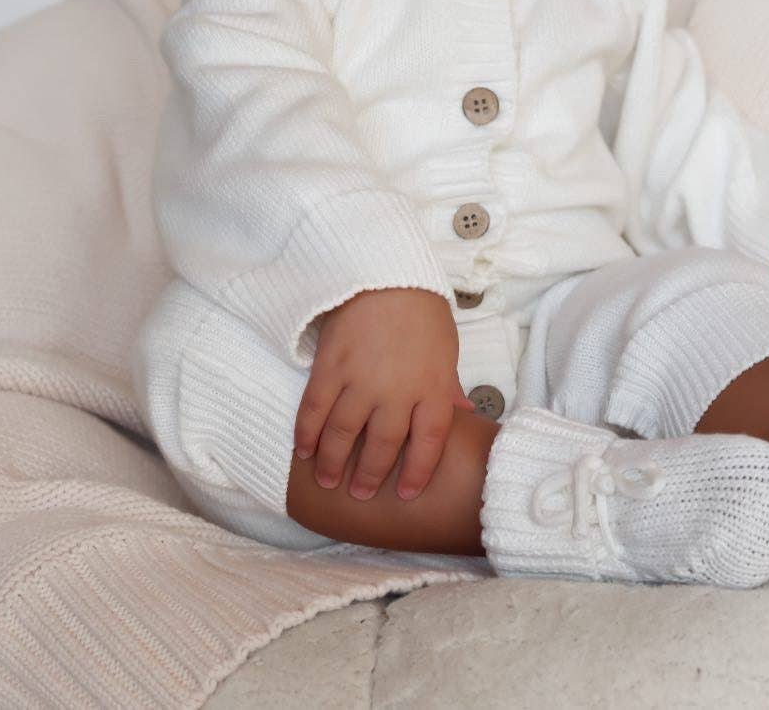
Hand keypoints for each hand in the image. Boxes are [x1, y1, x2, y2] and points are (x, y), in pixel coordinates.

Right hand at [293, 287, 474, 501]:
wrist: (387, 274)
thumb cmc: (422, 313)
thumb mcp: (446, 351)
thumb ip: (449, 387)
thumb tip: (465, 413)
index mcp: (433, 387)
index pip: (428, 444)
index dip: (418, 472)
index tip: (407, 494)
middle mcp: (397, 391)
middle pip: (383, 446)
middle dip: (370, 475)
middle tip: (360, 494)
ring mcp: (361, 380)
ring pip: (343, 433)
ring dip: (333, 461)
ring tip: (327, 480)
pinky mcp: (330, 366)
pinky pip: (314, 408)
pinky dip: (306, 433)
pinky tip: (303, 450)